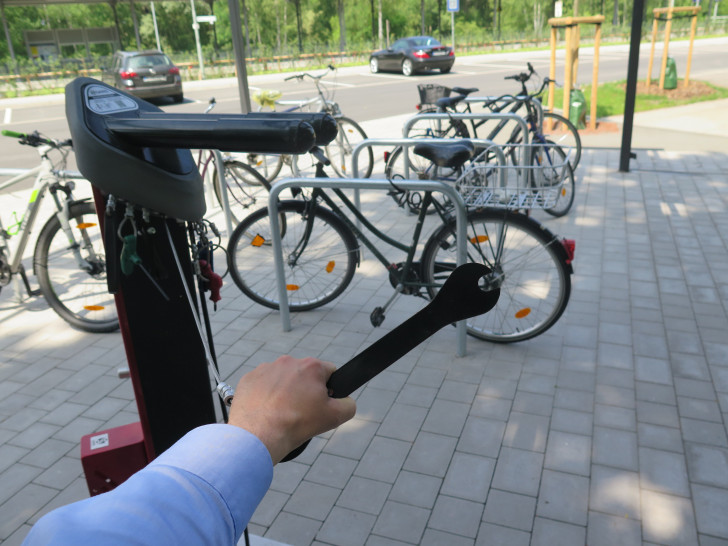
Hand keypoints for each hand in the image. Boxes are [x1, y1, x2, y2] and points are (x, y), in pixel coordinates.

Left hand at [227, 356, 355, 463]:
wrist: (258, 435)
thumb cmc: (296, 424)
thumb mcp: (335, 417)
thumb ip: (348, 405)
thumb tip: (346, 401)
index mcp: (311, 366)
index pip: (329, 372)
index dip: (329, 390)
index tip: (319, 405)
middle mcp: (288, 361)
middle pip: (304, 376)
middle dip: (305, 391)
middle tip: (301, 412)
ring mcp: (266, 368)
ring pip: (283, 379)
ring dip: (285, 392)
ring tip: (281, 414)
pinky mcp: (249, 378)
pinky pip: (262, 385)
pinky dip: (266, 396)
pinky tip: (266, 412)